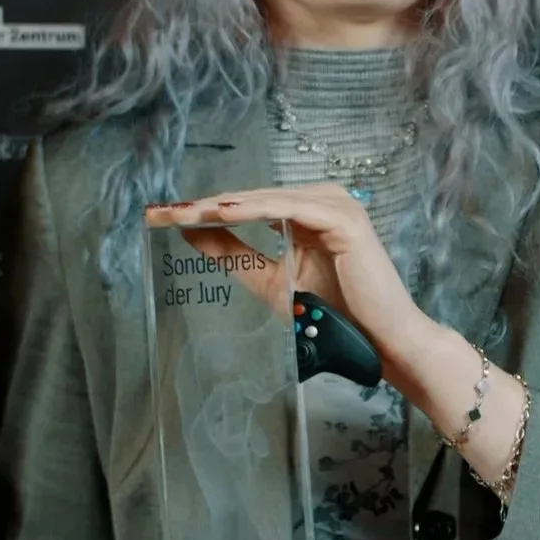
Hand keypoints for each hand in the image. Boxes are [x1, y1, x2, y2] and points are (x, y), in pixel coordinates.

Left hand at [144, 180, 426, 368]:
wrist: (378, 343)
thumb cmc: (332, 317)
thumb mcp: (270, 282)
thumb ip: (235, 256)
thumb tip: (191, 233)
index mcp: (308, 211)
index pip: (248, 205)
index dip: (204, 211)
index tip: (163, 217)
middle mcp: (324, 200)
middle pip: (253, 197)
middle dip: (205, 205)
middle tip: (162, 211)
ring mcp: (338, 205)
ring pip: (268, 199)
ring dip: (224, 204)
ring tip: (185, 212)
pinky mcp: (346, 219)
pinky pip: (291, 209)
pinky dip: (256, 209)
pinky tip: (225, 212)